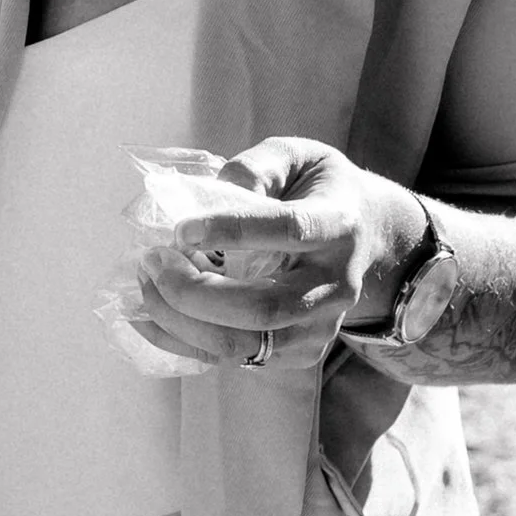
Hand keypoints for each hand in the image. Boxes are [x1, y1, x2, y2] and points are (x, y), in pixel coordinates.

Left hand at [125, 136, 426, 374]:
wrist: (370, 238)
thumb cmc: (319, 190)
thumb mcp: (298, 156)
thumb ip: (256, 167)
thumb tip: (204, 200)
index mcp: (337, 225)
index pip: (289, 231)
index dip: (233, 230)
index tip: (180, 229)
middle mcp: (334, 284)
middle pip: (262, 307)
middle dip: (193, 292)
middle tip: (152, 261)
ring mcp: (320, 327)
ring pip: (243, 344)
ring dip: (181, 320)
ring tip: (146, 285)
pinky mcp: (300, 353)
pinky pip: (233, 359)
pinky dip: (181, 341)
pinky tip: (149, 315)